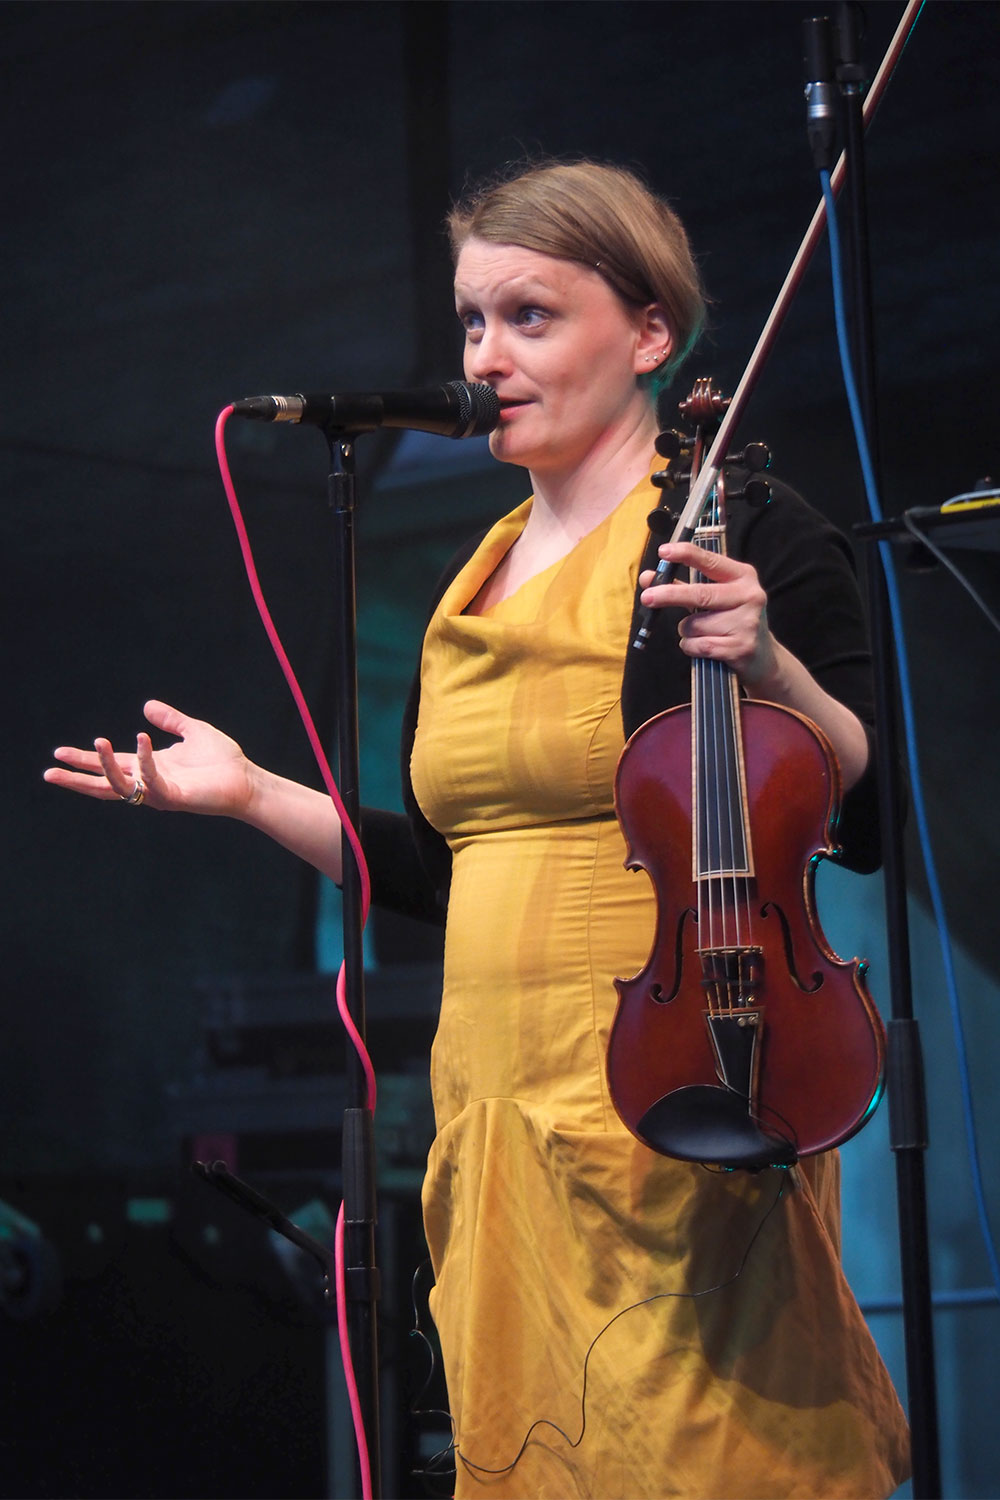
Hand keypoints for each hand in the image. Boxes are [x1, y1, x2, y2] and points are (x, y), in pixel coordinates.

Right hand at [44, 700, 253, 817]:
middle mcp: (149, 783)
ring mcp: (159, 793)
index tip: (59, 754)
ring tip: (95, 743)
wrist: (246, 780)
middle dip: (77, 778)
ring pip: (121, 786)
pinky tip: (142, 740)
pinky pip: (151, 781)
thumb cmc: (222, 761)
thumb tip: (145, 707)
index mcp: (149, 768)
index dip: (85, 759)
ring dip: (104, 767)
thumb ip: (170, 720)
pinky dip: (145, 761)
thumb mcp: (192, 732)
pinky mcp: (174, 798)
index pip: (110, 765)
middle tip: (50, 771)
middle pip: (104, 784)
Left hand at [639, 541, 777, 687]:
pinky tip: (704, 647)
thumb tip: (648, 578)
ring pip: (694, 624)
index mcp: (743, 576)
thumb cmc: (732, 622)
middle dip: (669, 596)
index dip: (686, 555)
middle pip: (700, 594)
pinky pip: (698, 645)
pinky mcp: (741, 648)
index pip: (710, 561)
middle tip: (647, 597)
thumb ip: (682, 586)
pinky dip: (692, 647)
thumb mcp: (715, 599)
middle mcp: (749, 596)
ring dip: (687, 631)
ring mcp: (747, 623)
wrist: (763, 658)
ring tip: (702, 634)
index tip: (663, 551)